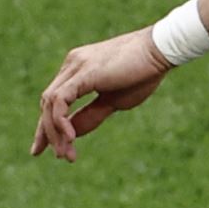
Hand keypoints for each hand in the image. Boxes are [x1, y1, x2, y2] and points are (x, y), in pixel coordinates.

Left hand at [33, 27, 171, 161]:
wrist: (161, 50)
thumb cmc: (144, 73)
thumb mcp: (115, 100)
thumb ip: (92, 114)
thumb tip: (72, 134)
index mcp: (78, 69)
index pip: (54, 100)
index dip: (48, 125)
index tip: (47, 148)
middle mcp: (71, 65)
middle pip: (47, 103)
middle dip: (48, 133)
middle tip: (60, 156)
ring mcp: (75, 66)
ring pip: (50, 104)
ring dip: (55, 132)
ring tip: (66, 153)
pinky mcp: (83, 72)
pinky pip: (60, 100)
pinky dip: (61, 120)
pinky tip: (71, 137)